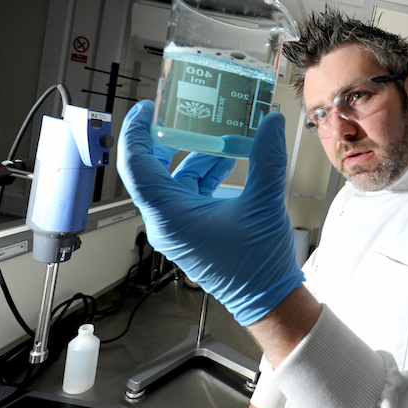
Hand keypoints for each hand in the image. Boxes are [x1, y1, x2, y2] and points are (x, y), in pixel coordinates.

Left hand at [117, 100, 303, 325]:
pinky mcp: (192, 230)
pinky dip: (205, 174)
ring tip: (218, 136)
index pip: (136, 167)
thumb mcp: (264, 204)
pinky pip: (189, 193)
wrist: (268, 298)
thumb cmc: (257, 265)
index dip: (136, 133)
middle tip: (177, 115)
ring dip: (195, 156)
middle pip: (151, 171)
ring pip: (174, 181)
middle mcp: (166, 222)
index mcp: (170, 217)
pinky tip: (227, 161)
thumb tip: (271, 123)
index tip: (146, 109)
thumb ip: (267, 158)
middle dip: (165, 140)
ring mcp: (178, 227)